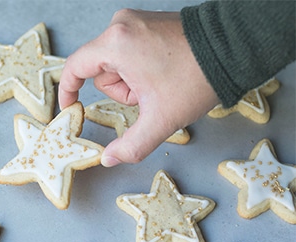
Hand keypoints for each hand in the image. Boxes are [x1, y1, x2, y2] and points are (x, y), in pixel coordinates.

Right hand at [59, 9, 218, 166]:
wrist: (234, 48)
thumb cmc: (196, 78)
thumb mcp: (161, 119)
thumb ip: (131, 145)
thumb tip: (109, 159)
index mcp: (116, 44)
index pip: (74, 67)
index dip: (67, 91)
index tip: (71, 107)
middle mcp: (121, 26)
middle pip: (100, 71)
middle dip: (121, 91)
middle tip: (149, 96)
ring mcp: (135, 21)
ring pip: (116, 63)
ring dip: (132, 81)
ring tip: (159, 84)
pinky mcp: (147, 22)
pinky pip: (129, 51)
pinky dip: (140, 68)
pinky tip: (162, 72)